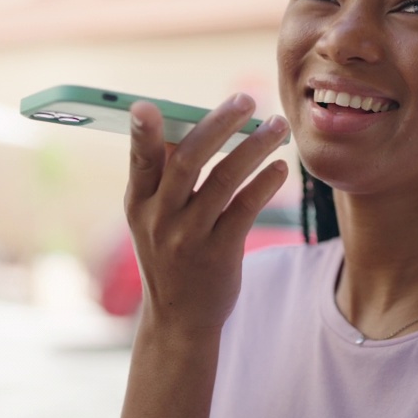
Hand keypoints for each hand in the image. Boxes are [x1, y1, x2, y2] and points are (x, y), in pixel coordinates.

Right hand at [125, 93, 290, 333]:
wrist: (180, 319)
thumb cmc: (170, 254)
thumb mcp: (152, 219)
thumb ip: (165, 178)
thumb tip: (196, 123)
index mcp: (138, 203)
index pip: (139, 161)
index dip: (142, 134)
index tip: (146, 105)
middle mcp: (159, 218)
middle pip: (187, 161)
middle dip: (218, 125)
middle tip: (246, 99)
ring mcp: (189, 238)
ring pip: (223, 180)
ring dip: (253, 147)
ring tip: (276, 125)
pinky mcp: (219, 253)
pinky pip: (245, 209)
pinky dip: (264, 184)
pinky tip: (279, 167)